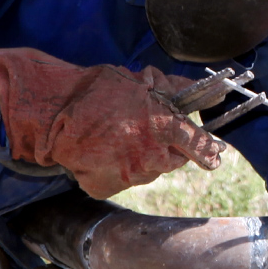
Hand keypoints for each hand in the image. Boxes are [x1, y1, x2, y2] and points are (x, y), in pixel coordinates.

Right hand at [0, 48, 222, 198]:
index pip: (198, 144)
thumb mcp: (140, 81)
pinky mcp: (107, 187)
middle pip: (173, 161)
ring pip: (149, 171)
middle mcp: (149, 156)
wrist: (52, 112)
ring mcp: (128, 176)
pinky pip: (123, 180)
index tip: (214, 155)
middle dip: (166, 148)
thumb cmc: (96, 91)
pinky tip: (105, 151)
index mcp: (161, 126)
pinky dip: (117, 168)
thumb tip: (216, 92)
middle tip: (144, 131)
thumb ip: (178, 89)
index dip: (208, 150)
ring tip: (118, 137)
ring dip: (141, 158)